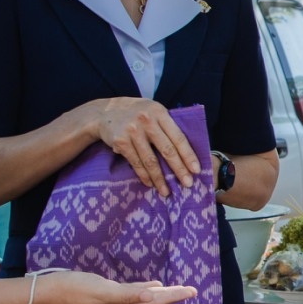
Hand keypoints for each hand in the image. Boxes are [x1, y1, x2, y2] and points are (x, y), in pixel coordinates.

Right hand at [37, 270, 197, 303]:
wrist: (53, 291)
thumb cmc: (76, 288)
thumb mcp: (102, 290)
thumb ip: (127, 294)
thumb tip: (151, 295)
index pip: (155, 301)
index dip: (174, 296)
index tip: (192, 292)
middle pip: (154, 302)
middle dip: (173, 297)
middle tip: (193, 291)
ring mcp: (115, 303)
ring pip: (146, 298)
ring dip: (162, 295)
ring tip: (178, 291)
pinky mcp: (108, 295)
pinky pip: (135, 294)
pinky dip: (147, 290)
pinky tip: (153, 286)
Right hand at [87, 98, 202, 197]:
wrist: (105, 112)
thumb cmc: (138, 114)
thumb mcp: (154, 112)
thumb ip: (168, 126)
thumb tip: (187, 153)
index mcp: (160, 113)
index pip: (178, 137)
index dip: (188, 155)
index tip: (196, 170)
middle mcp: (147, 121)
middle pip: (167, 150)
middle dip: (179, 169)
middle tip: (188, 184)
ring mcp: (133, 131)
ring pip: (150, 160)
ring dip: (160, 179)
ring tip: (167, 191)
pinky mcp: (121, 142)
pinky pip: (136, 163)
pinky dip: (144, 175)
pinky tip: (150, 184)